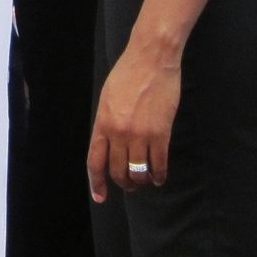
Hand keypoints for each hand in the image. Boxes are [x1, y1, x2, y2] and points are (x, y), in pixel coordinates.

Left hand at [86, 38, 179, 201]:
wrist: (151, 60)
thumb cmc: (128, 74)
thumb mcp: (107, 98)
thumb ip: (107, 122)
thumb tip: (108, 143)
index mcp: (102, 123)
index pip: (95, 161)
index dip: (97, 182)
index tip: (99, 196)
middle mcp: (118, 133)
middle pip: (117, 171)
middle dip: (123, 183)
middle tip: (129, 186)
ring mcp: (140, 134)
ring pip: (138, 172)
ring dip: (141, 181)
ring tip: (144, 181)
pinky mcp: (161, 134)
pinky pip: (159, 164)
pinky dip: (159, 175)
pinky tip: (159, 177)